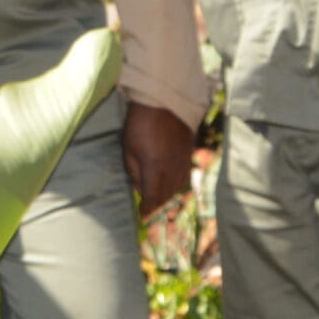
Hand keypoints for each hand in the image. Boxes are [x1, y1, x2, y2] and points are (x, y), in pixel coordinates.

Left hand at [122, 102, 196, 217]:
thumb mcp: (128, 147)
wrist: (165, 102)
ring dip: (167, 195)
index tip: (142, 216)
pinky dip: (176, 184)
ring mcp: (183, 162)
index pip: (153, 198)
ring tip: (157, 196)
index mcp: (155, 167)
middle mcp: (173, 168)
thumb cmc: (140, 124)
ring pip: (177, 188)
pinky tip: (170, 183)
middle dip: (157, 204)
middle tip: (148, 207)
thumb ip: (133, 171)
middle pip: (166, 196)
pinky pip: (184, 177)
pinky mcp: (189, 155)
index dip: (148, 210)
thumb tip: (139, 189)